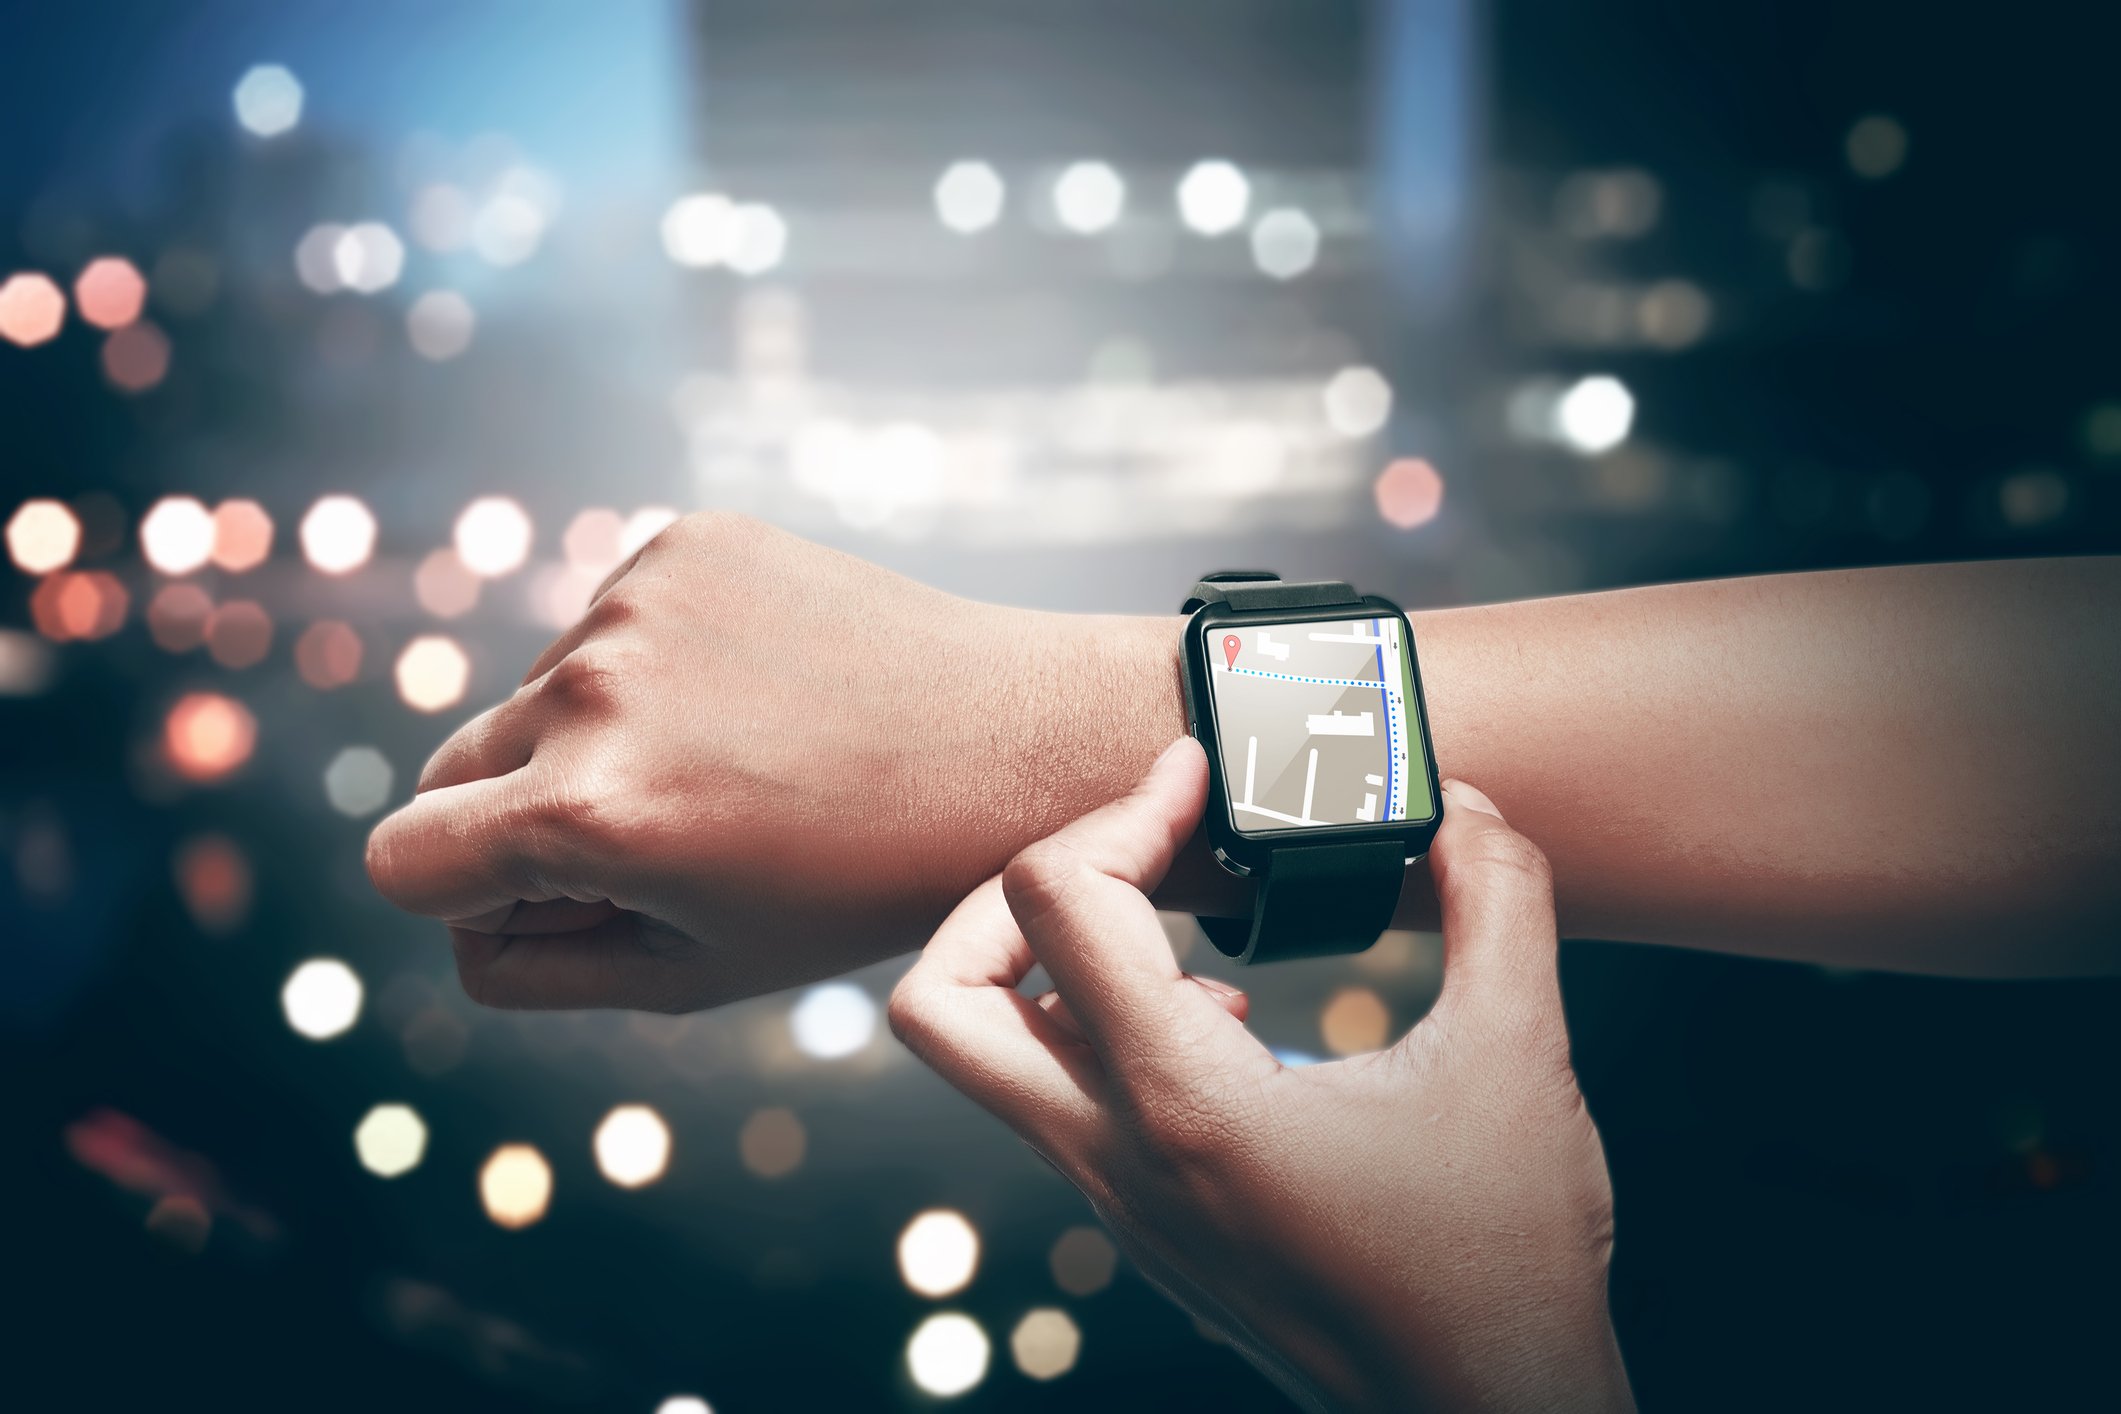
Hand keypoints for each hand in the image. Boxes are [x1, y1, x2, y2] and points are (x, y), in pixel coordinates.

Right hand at [365, 512, 1184, 1010]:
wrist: (1023, 745)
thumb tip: (460, 929)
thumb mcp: (700, 972)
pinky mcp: (687, 540)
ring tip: (737, 762)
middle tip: (650, 843)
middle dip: (514, 818)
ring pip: (537, 690)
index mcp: (591, 813)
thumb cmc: (867, 884)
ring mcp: (640, 598)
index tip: (551, 901)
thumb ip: (542, 967)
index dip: (463, 900)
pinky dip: (655, 662)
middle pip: (450, 768)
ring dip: (595, 735)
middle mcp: (593, 687)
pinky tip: (758, 692)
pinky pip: (609, 619)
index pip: (401, 862)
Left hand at [890, 740, 1631, 1412]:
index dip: (1122, 808)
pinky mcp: (1149, 1229)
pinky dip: (1100, 1031)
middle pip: (936, 1002)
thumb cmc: (1501, 1266)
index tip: (1194, 780)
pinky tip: (1223, 1022)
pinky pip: (1061, 1106)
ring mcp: (1122, 1205)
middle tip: (1116, 857)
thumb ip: (1501, 904)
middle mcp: (1121, 1159)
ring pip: (987, 1062)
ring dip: (1049, 964)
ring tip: (1173, 924)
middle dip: (1002, 896)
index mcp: (1187, 1104)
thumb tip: (1463, 810)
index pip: (1058, 902)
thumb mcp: (1520, 1056)